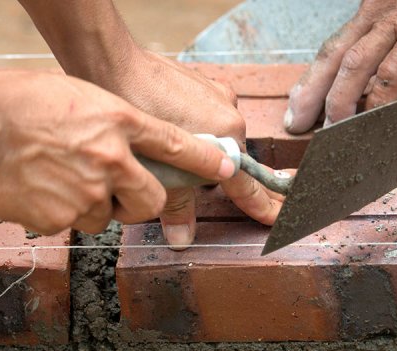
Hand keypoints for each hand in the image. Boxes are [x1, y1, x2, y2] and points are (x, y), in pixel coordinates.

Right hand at [0, 69, 234, 234]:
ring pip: (107, 218)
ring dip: (92, 207)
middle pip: (152, 201)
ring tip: (57, 180)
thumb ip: (108, 125)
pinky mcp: (60, 219)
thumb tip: (122, 146)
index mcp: (118, 121)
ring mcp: (87, 193)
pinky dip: (58, 213)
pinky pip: (71, 225)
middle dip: (141, 203)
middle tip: (118, 193)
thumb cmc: (13, 100)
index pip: (178, 145)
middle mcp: (111, 159)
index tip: (226, 169)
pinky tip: (35, 190)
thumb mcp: (75, 97)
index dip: (207, 161)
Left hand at [109, 50, 285, 248]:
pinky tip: (167, 128)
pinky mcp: (203, 82)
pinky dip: (192, 127)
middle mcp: (231, 114)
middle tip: (205, 187)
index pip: (248, 183)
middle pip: (229, 160)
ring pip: (216, 137)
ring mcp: (218, 95)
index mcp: (228, 137)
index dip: (263, 204)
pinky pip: (205, 115)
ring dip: (201, 150)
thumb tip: (182, 240)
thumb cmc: (136, 113)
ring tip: (171, 155)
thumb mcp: (158, 168)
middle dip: (215, 175)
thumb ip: (177, 205)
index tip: (280, 217)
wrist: (115, 65)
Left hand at [284, 0, 396, 131]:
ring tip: (329, 130)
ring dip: (338, 100)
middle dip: (310, 92)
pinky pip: (394, 71)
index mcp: (375, 8)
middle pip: (333, 55)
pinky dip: (380, 99)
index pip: (335, 45)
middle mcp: (379, 13)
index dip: (314, 76)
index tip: (299, 102)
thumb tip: (386, 70)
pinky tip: (372, 120)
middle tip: (296, 123)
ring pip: (355, 64)